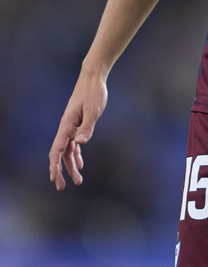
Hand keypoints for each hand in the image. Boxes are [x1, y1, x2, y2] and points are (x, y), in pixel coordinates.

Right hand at [48, 70, 107, 190]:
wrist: (93, 78)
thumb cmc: (93, 92)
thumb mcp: (93, 110)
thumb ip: (87, 127)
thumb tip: (80, 144)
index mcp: (67, 125)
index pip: (57, 149)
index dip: (54, 165)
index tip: (54, 178)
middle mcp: (67, 127)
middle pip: (59, 153)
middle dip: (59, 171)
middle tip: (61, 188)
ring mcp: (72, 127)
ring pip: (68, 151)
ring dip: (71, 166)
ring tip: (78, 181)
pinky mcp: (79, 124)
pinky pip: (74, 144)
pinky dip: (76, 155)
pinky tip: (80, 165)